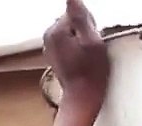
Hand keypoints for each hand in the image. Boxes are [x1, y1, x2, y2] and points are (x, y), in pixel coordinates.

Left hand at [43, 0, 108, 117]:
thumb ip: (81, 17)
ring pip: (71, 31)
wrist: (82, 97)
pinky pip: (68, 42)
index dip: (90, 24)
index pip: (77, 11)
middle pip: (72, 21)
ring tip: (87, 56)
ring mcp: (50, 46)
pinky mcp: (54, 55)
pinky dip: (77, 48)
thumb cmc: (90, 72)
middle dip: (85, 31)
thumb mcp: (92, 42)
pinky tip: (81, 61)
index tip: (92, 39)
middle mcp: (48, 36)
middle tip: (91, 50)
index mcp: (56, 30)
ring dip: (81, 40)